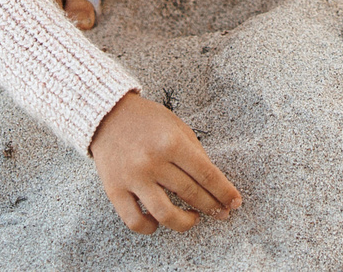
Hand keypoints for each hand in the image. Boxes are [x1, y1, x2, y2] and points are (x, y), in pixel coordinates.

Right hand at [89, 91, 241, 233]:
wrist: (107, 114)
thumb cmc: (148, 120)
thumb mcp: (177, 127)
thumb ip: (195, 153)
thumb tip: (215, 184)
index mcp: (172, 142)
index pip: (206, 174)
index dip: (224, 192)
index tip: (235, 202)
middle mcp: (153, 161)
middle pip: (190, 194)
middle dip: (212, 207)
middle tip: (222, 213)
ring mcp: (133, 178)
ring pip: (165, 214)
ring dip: (185, 223)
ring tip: (193, 219)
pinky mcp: (115, 190)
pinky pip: (135, 221)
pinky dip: (150, 227)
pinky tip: (159, 222)